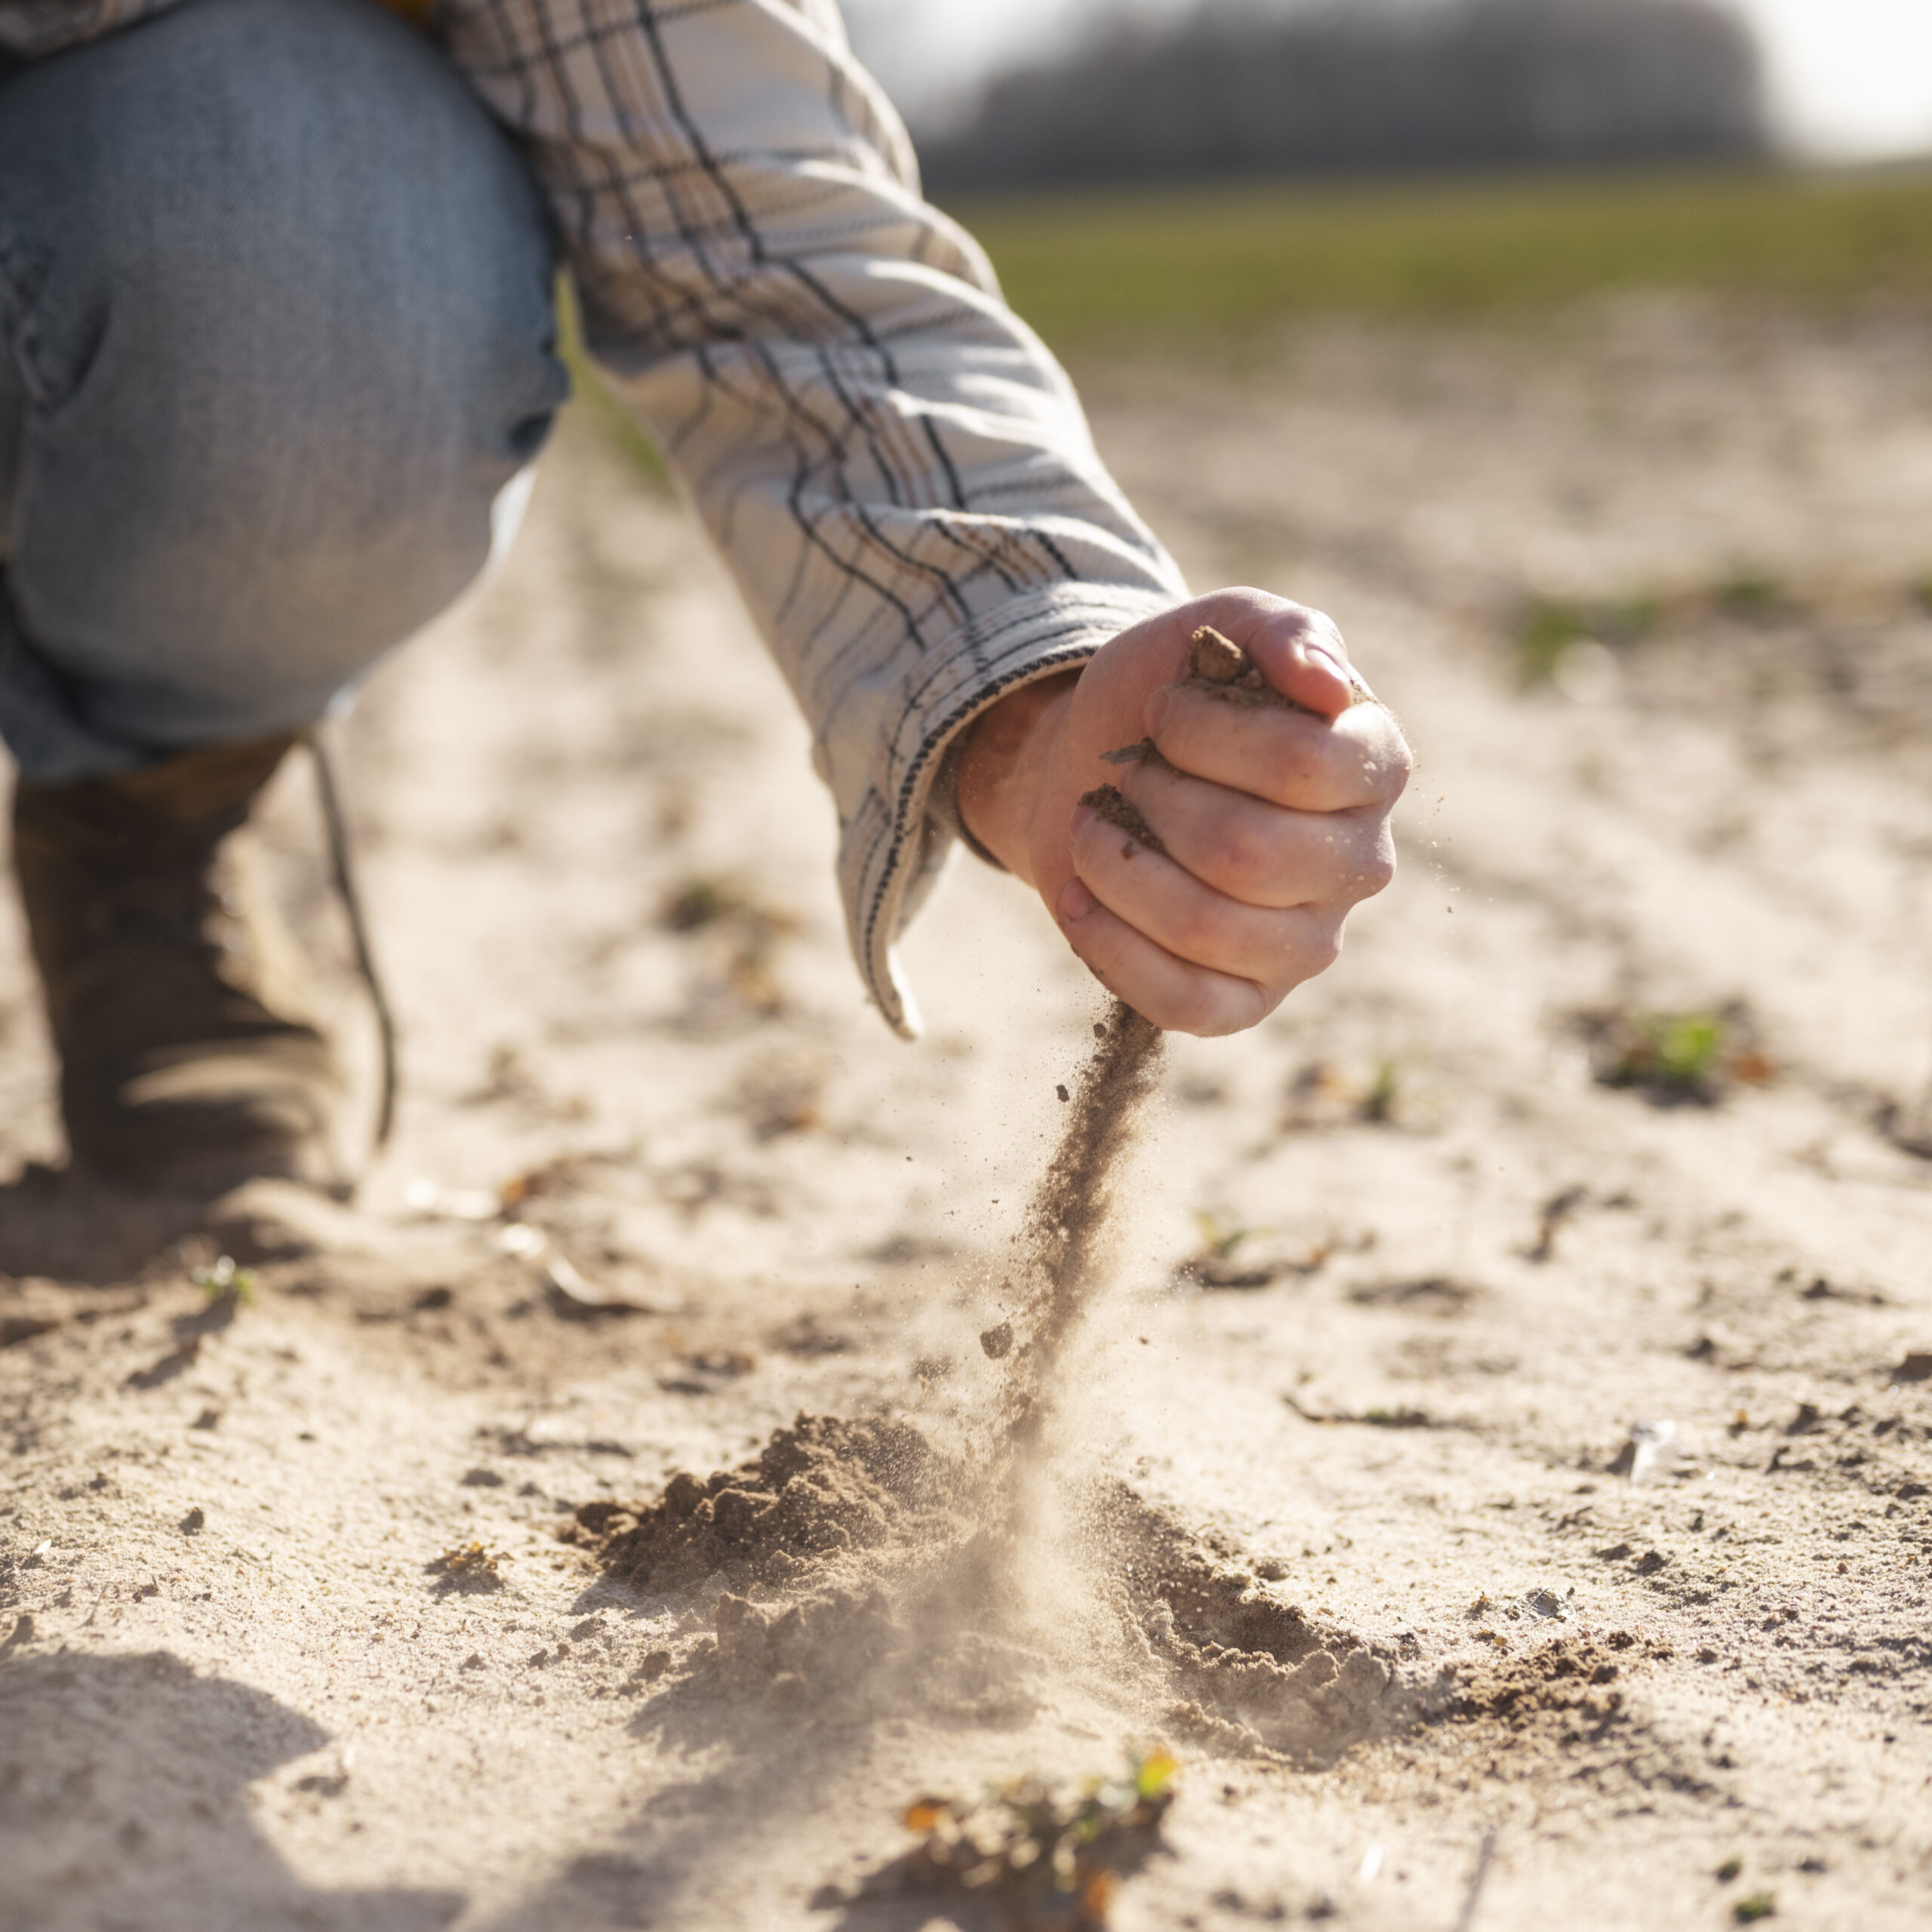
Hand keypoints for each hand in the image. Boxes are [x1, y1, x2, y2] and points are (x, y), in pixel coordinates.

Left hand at [955, 587, 1409, 1034]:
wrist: (1094, 767)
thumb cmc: (1167, 697)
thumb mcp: (1216, 629)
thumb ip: (1280, 632)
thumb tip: (1328, 684)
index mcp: (1375, 765)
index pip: (1301, 765)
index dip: (1205, 734)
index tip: (1162, 710)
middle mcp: (1359, 863)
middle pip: (1246, 853)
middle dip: (1153, 801)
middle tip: (1126, 771)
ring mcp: (1309, 943)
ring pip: (1207, 929)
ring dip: (1118, 868)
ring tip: (1089, 827)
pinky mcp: (1248, 1002)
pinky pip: (1186, 1004)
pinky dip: (1112, 947)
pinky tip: (1078, 899)